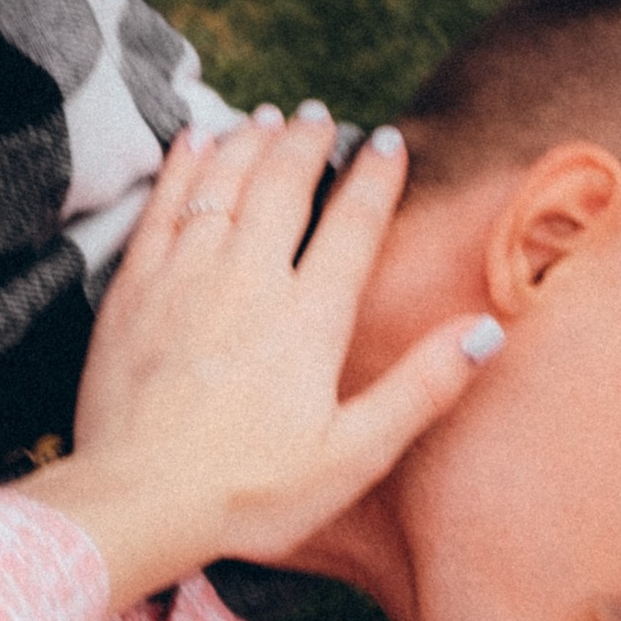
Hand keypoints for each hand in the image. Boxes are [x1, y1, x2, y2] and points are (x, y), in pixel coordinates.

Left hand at [29, 104, 500, 610]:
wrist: (135, 502)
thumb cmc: (249, 492)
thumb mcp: (354, 455)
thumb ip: (422, 388)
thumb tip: (486, 331)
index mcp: (310, 319)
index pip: (354, 223)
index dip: (376, 175)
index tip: (389, 141)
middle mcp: (249, 280)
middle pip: (285, 184)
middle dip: (307, 142)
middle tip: (321, 118)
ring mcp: (186, 277)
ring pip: (224, 182)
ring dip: (250, 142)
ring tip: (268, 118)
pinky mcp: (134, 289)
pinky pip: (164, 204)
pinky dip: (185, 165)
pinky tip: (195, 141)